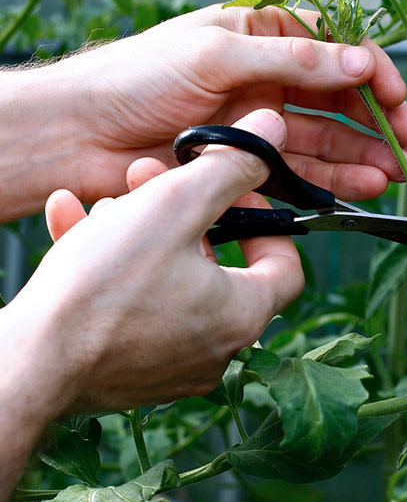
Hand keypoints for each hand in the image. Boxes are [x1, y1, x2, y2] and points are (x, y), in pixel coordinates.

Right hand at [2, 109, 300, 413]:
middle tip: (151, 180)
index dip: (265, 220)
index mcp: (242, 315)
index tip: (232, 194)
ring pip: (167, 280)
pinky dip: (111, 268)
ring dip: (140, 232)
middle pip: (216, 264)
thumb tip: (274, 130)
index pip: (285, 266)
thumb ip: (230, 166)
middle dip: (182, 212)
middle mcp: (215, 349)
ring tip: (106, 203)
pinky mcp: (127, 371)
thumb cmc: (103, 287)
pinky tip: (71, 224)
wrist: (25, 365)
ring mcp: (170, 365)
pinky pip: (132, 308)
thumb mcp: (174, 206)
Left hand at [66, 5, 406, 204]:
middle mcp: (265, 77)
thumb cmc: (137, 75)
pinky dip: (332, 179)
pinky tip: (362, 187)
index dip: (368, 68)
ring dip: (361, 154)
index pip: (331, 46)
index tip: (394, 95)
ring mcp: (258, 121)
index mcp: (258, 34)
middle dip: (375, 118)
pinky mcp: (247, 163)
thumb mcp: (218, 54)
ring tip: (393, 172)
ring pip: (324, 137)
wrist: (78, 134)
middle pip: (337, 96)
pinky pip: (300, 171)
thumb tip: (359, 59)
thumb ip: (292, 59)